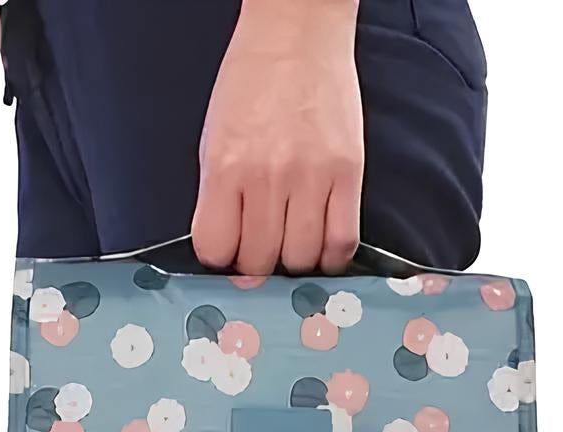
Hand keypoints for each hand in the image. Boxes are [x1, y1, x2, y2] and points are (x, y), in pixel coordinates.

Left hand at [192, 0, 364, 275]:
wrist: (296, 34)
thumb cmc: (251, 85)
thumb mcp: (214, 141)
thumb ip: (218, 198)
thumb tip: (227, 251)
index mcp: (226, 168)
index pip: (216, 250)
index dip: (221, 259)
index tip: (230, 251)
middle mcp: (268, 176)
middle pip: (259, 262)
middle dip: (257, 265)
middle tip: (263, 250)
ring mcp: (311, 175)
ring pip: (301, 258)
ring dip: (294, 262)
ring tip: (292, 243)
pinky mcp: (348, 172)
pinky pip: (342, 241)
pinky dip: (331, 257)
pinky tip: (322, 249)